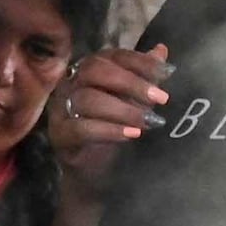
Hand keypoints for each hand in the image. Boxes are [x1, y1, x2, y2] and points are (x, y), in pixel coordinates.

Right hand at [49, 42, 169, 195]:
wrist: (96, 174)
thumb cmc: (116, 131)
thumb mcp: (135, 103)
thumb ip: (145, 78)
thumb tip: (162, 50)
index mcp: (91, 70)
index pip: (113, 55)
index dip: (140, 62)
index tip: (167, 75)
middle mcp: (71, 83)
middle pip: (95, 70)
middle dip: (131, 83)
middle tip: (161, 99)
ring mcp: (60, 108)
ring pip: (87, 98)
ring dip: (123, 110)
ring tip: (149, 123)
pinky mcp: (58, 134)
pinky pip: (80, 128)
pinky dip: (109, 130)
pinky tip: (131, 135)